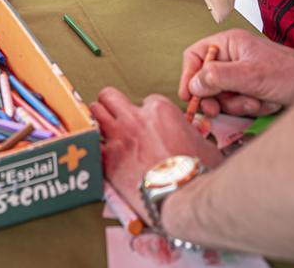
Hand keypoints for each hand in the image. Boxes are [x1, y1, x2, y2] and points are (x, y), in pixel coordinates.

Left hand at [90, 89, 223, 219]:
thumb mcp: (203, 144)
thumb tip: (190, 137)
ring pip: (95, 112)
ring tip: (104, 130)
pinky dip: (93, 145)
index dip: (148, 113)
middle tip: (116, 116)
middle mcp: (134, 119)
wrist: (183, 197)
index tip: (151, 126)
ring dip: (99, 120)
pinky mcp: (107, 159)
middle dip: (112, 104)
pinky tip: (97, 150)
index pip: (146, 100)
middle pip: (109, 96)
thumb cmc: (198, 173)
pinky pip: (90, 142)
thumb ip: (190, 133)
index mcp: (159, 110)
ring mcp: (117, 138)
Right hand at [178, 29, 293, 117]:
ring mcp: (242, 73)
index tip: (188, 96)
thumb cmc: (289, 74)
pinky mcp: (252, 88)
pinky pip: (239, 102)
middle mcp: (232, 56)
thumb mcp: (251, 75)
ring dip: (238, 104)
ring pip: (223, 95)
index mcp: (229, 43)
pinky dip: (251, 107)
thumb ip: (217, 78)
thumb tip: (192, 85)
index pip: (195, 56)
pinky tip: (267, 104)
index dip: (188, 75)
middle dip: (217, 97)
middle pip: (206, 80)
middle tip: (217, 111)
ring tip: (257, 102)